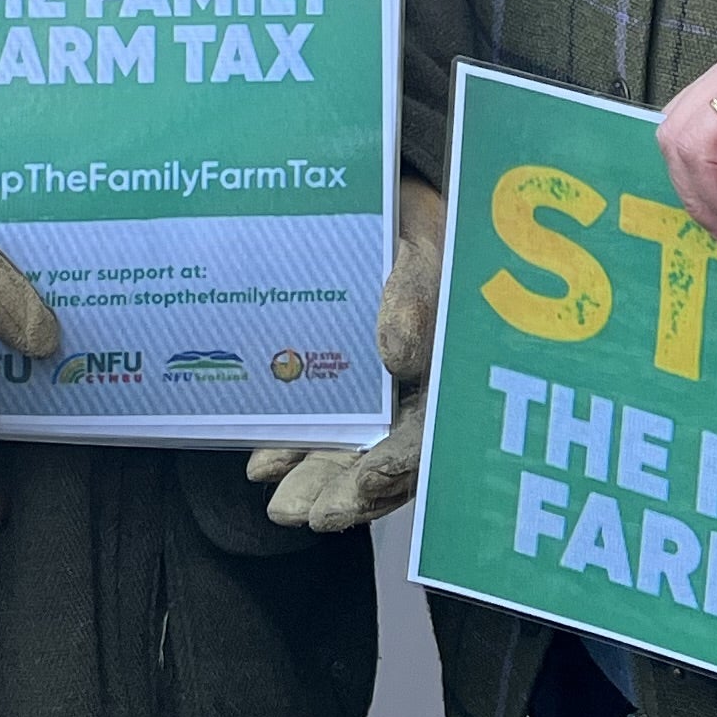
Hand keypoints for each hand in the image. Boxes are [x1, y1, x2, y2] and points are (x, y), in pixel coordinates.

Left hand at [250, 170, 445, 531]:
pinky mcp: (343, 394)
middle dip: (351, 491)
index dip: (404, 463)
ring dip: (319, 481)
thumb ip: (415, 293)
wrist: (386, 203)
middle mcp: (420, 395)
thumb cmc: (417, 224)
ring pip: (354, 454)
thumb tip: (398, 354)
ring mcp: (381, 399)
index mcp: (453, 368)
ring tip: (282, 507)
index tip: (368, 479)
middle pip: (392, 458)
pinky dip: (293, 449)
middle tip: (311, 514)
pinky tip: (262, 464)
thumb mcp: (425, 244)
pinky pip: (320, 431)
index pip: (435, 430)